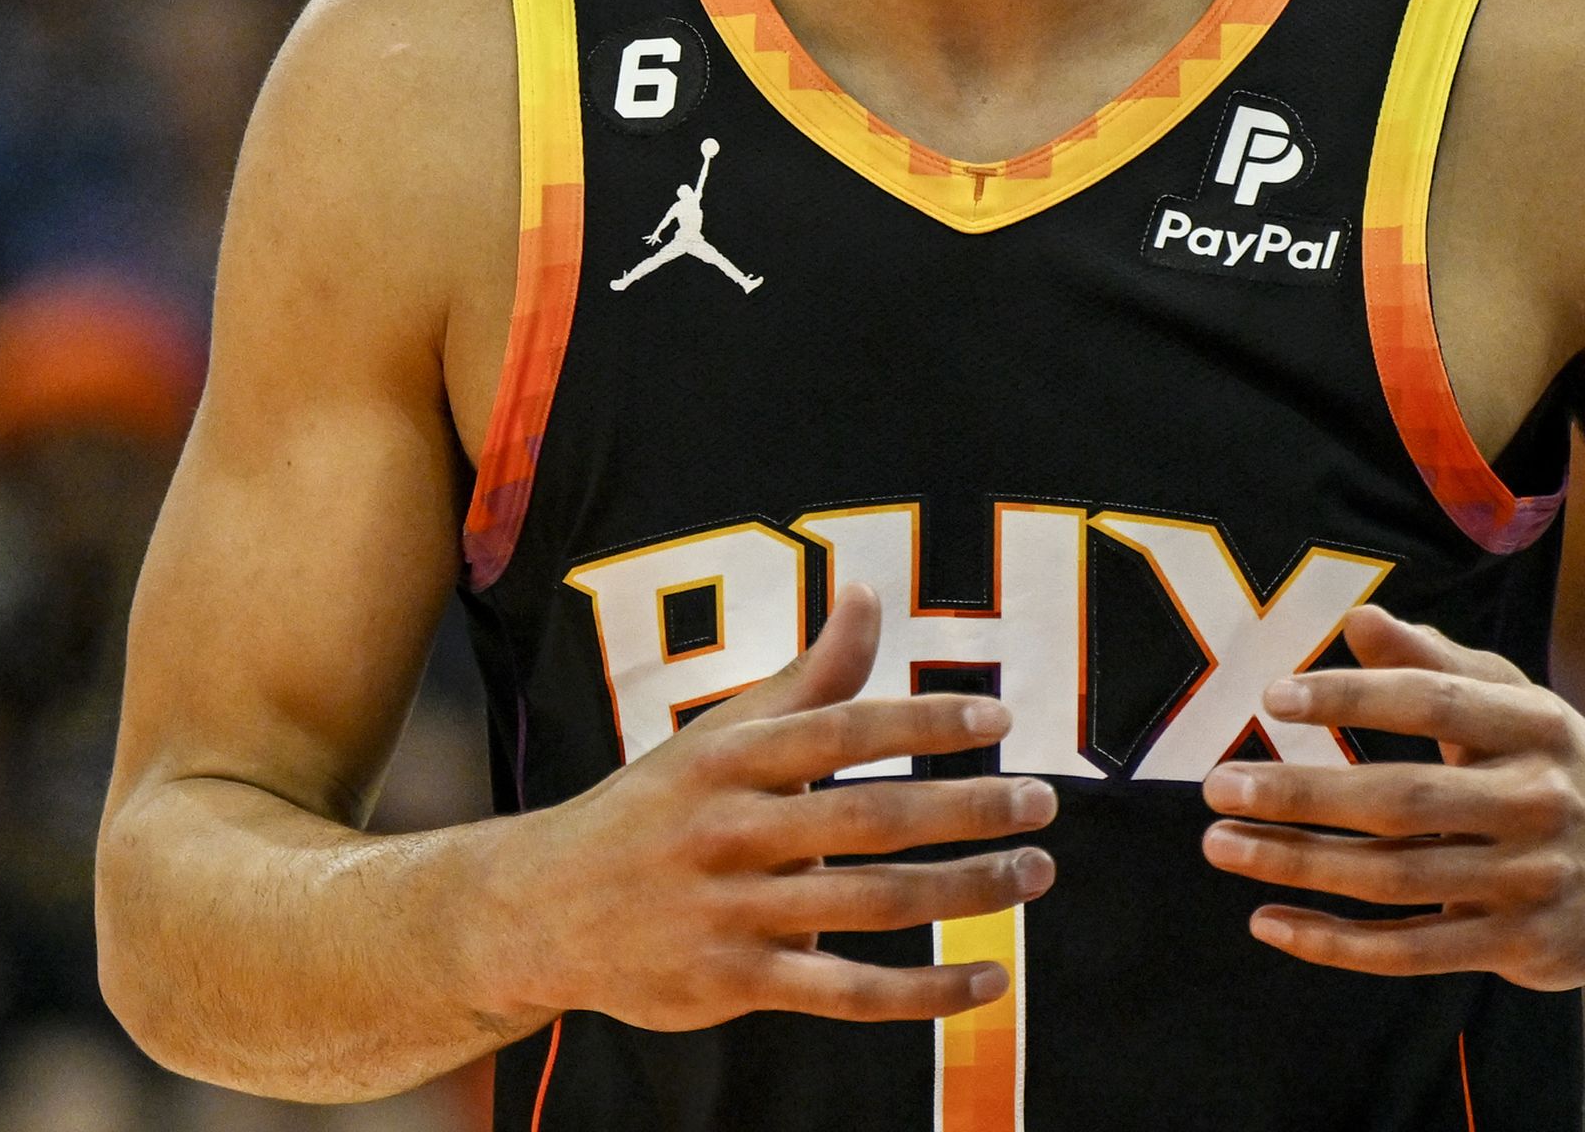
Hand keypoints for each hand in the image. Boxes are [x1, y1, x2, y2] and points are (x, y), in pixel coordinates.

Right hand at [477, 583, 1056, 1029]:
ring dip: (963, 893)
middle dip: (965, 812)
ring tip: (1034, 875)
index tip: (998, 721)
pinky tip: (988, 981)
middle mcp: (731, 833)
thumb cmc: (656, 809)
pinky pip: (845, 992)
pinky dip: (922, 992)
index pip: (840, 731)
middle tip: (1042, 805)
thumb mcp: (719, 738)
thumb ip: (808, 678)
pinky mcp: (734, 983)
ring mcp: (732, 912)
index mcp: (730, 760)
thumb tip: (866, 592)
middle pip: (868, 821)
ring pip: (868, 905)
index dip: (922, 725)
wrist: (541, 910)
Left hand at [1198, 605, 1584, 989]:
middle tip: (1220, 786)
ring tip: (1224, 845)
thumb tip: (1359, 618)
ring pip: (1396, 880)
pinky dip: (1335, 942)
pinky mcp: (1519, 947)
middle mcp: (1538, 802)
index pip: (1434, 703)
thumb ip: (1437, 662)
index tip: (1273, 698)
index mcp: (1536, 727)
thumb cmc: (1559, 768)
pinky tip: (1271, 922)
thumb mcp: (1518, 703)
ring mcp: (1530, 882)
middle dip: (1302, 794)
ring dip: (1299, 866)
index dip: (1352, 696)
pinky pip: (1411, 950)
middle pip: (1405, 801)